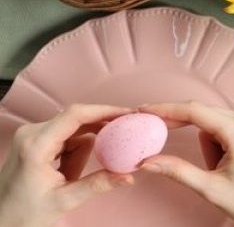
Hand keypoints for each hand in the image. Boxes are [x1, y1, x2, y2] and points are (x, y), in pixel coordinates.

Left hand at [0, 104, 135, 226]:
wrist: (1, 220)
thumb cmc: (24, 213)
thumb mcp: (65, 201)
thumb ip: (98, 185)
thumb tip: (129, 176)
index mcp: (36, 146)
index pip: (75, 115)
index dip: (104, 110)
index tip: (128, 114)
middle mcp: (31, 134)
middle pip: (77, 123)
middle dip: (95, 139)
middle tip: (117, 148)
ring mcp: (31, 135)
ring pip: (73, 131)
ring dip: (81, 151)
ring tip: (70, 177)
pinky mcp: (33, 140)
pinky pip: (65, 137)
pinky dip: (73, 153)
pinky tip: (66, 172)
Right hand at [138, 102, 233, 226]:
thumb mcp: (211, 188)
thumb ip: (177, 171)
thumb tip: (147, 161)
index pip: (195, 111)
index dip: (167, 109)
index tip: (145, 110)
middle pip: (205, 113)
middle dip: (184, 126)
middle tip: (159, 134)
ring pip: (216, 121)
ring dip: (207, 142)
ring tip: (217, 170)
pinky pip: (230, 126)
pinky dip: (219, 141)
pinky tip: (225, 163)